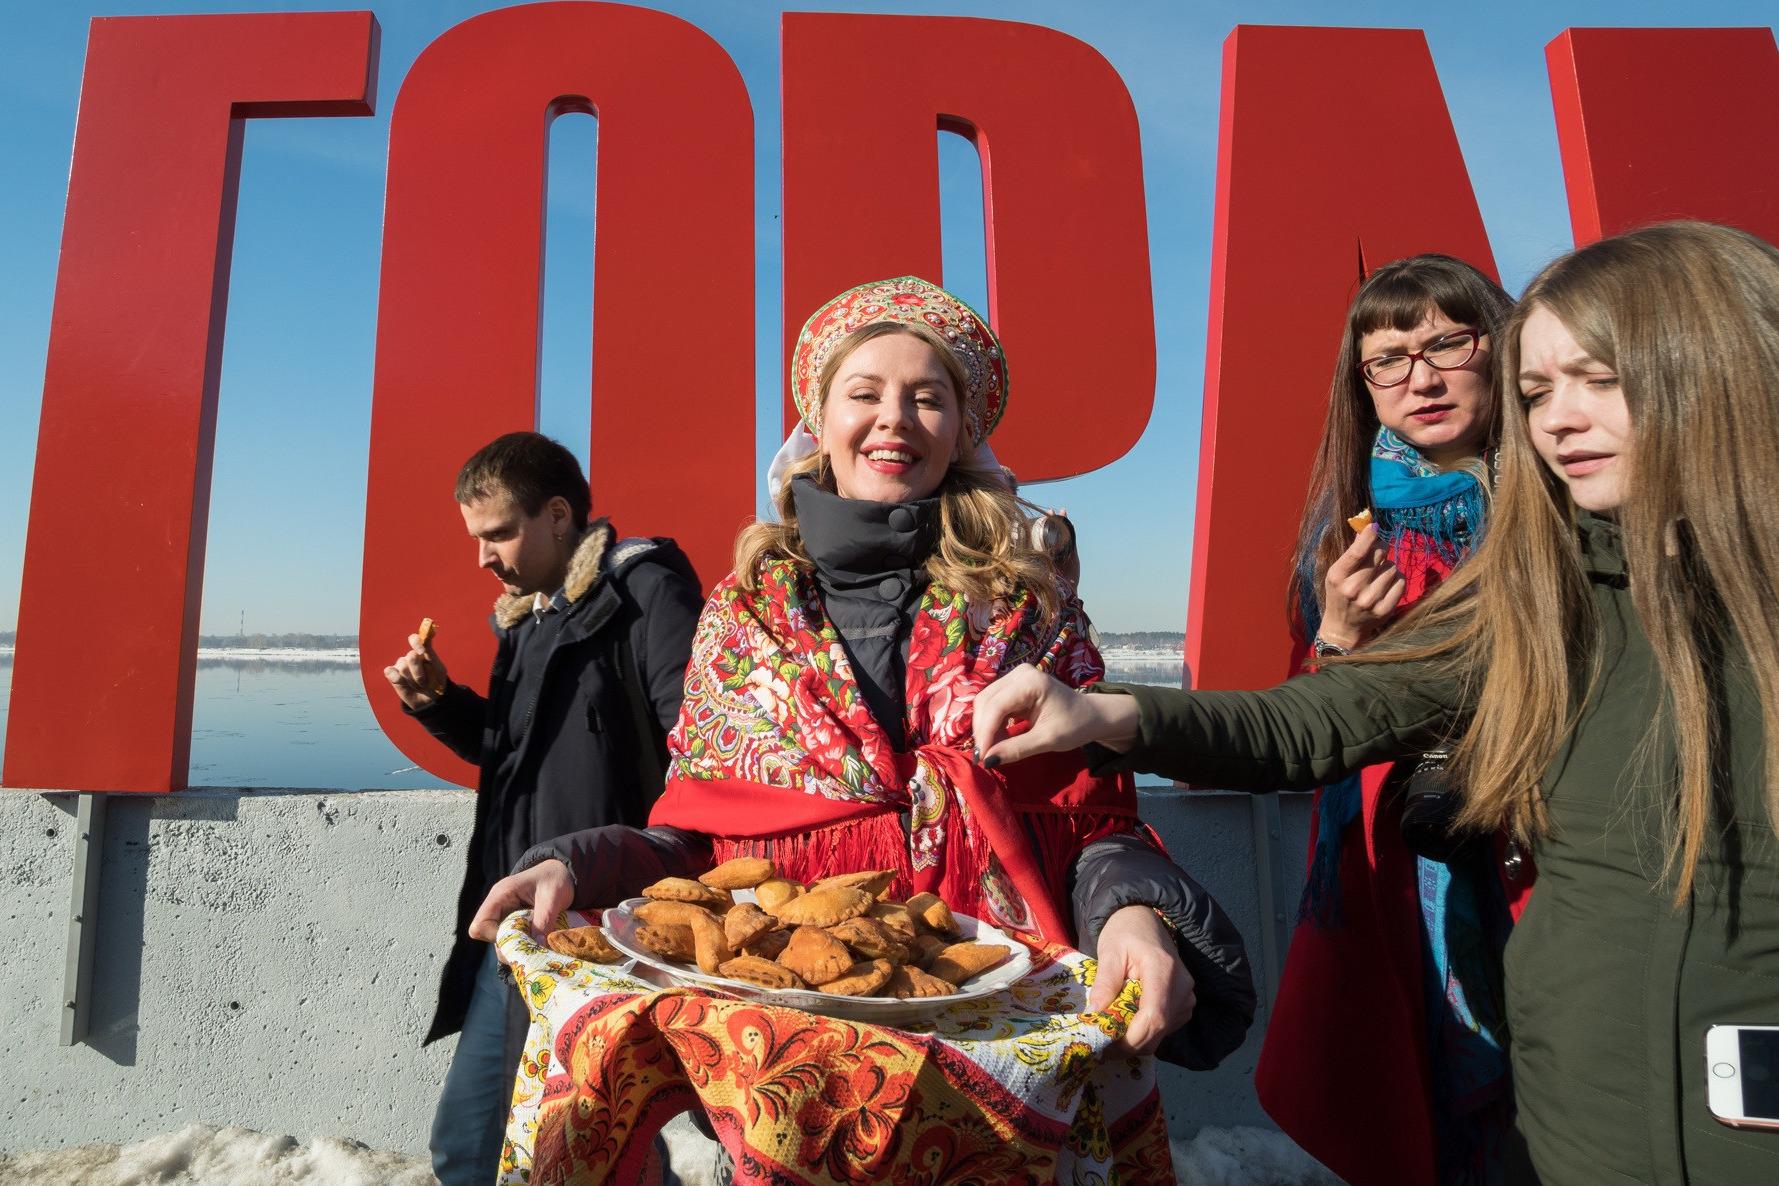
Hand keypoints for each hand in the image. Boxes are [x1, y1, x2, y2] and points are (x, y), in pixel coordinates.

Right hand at [383, 632, 448, 709]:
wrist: (430, 701)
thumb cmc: (436, 683)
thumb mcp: (438, 668)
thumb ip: (431, 652)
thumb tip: (430, 632)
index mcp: (422, 652)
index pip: (415, 639)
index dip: (416, 643)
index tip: (421, 651)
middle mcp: (410, 657)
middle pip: (411, 657)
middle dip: (419, 672)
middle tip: (425, 683)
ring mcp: (400, 665)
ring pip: (403, 668)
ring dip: (413, 681)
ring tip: (419, 686)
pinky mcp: (392, 675)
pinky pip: (389, 672)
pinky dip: (396, 677)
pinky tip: (401, 682)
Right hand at [468, 859, 573, 944]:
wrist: (561, 872)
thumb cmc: (555, 879)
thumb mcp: (553, 898)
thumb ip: (544, 920)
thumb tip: (538, 945)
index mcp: (500, 895)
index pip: (480, 926)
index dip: (496, 937)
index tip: (519, 936)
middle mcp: (497, 905)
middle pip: (487, 936)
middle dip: (509, 944)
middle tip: (532, 943)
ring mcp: (503, 913)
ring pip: (500, 939)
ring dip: (517, 944)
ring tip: (538, 940)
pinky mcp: (512, 920)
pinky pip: (510, 937)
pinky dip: (523, 942)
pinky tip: (538, 938)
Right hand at [972, 664, 1138, 767]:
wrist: (1092, 716)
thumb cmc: (1075, 726)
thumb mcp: (1048, 740)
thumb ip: (1016, 749)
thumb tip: (987, 761)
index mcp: (1030, 682)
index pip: (996, 706)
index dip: (985, 733)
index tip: (982, 758)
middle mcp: (1019, 673)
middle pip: (986, 701)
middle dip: (982, 730)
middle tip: (985, 757)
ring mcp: (1016, 677)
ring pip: (986, 702)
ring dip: (985, 727)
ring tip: (993, 749)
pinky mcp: (1014, 685)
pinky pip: (994, 703)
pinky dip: (992, 723)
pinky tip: (999, 739)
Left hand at [1088, 905, 1195, 1055]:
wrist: (1145, 920)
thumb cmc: (1125, 932)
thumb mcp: (1109, 952)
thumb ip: (1105, 983)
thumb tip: (1095, 1014)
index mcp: (1163, 970)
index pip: (1154, 1016)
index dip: (1132, 1039)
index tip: (1107, 1047)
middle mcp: (1182, 986)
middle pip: (1159, 1030)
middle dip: (1130, 1044)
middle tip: (1102, 1047)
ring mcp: (1187, 996)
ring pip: (1162, 1033)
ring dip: (1137, 1039)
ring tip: (1111, 1032)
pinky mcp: (1185, 1003)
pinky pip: (1166, 1028)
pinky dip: (1145, 1032)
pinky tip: (1127, 1022)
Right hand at [1318, 524, 1405, 650]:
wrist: (1342, 627)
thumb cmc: (1339, 594)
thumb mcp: (1336, 573)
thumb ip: (1352, 553)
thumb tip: (1368, 527)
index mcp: (1337, 576)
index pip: (1357, 551)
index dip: (1368, 536)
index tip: (1374, 526)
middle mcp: (1353, 588)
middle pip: (1379, 554)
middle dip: (1380, 550)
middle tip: (1377, 554)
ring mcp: (1370, 600)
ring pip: (1393, 567)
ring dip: (1388, 567)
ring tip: (1378, 575)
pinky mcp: (1384, 609)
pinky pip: (1401, 582)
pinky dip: (1396, 579)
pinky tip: (1386, 584)